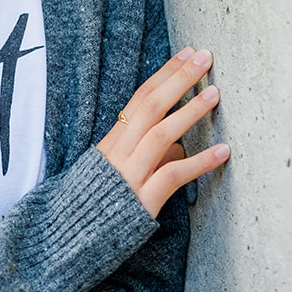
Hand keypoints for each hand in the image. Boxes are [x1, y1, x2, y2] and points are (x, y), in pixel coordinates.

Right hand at [96, 47, 230, 217]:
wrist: (68, 237)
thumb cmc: (96, 205)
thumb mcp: (117, 173)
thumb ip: (148, 156)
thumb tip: (179, 148)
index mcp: (112, 142)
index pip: (140, 98)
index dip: (165, 74)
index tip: (187, 54)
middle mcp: (118, 153)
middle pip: (150, 107)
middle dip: (178, 79)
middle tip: (204, 57)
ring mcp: (128, 176)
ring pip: (160, 136)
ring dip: (189, 112)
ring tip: (215, 94)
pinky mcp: (140, 201)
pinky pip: (171, 177)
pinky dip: (199, 163)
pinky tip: (223, 151)